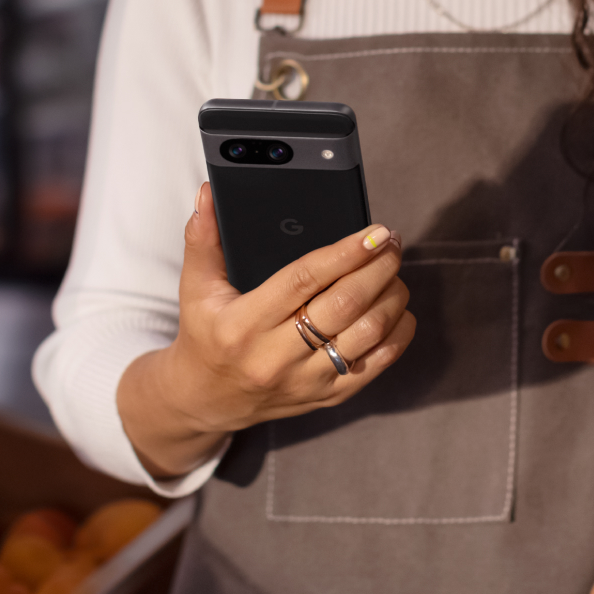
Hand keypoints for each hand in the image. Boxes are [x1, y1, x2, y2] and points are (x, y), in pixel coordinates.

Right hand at [117, 183, 415, 478]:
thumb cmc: (206, 335)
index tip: (375, 232)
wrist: (207, 401)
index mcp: (244, 324)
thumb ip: (203, 239)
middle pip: (344, 305)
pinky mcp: (327, 397)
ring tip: (394, 271)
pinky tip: (398, 309)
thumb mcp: (196, 289)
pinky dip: (397, 334)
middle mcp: (276, 356)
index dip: (345, 253)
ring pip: (367, 334)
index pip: (304, 280)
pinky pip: (376, 366)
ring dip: (391, 297)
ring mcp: (305, 380)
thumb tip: (208, 193)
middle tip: (392, 243)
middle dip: (379, 268)